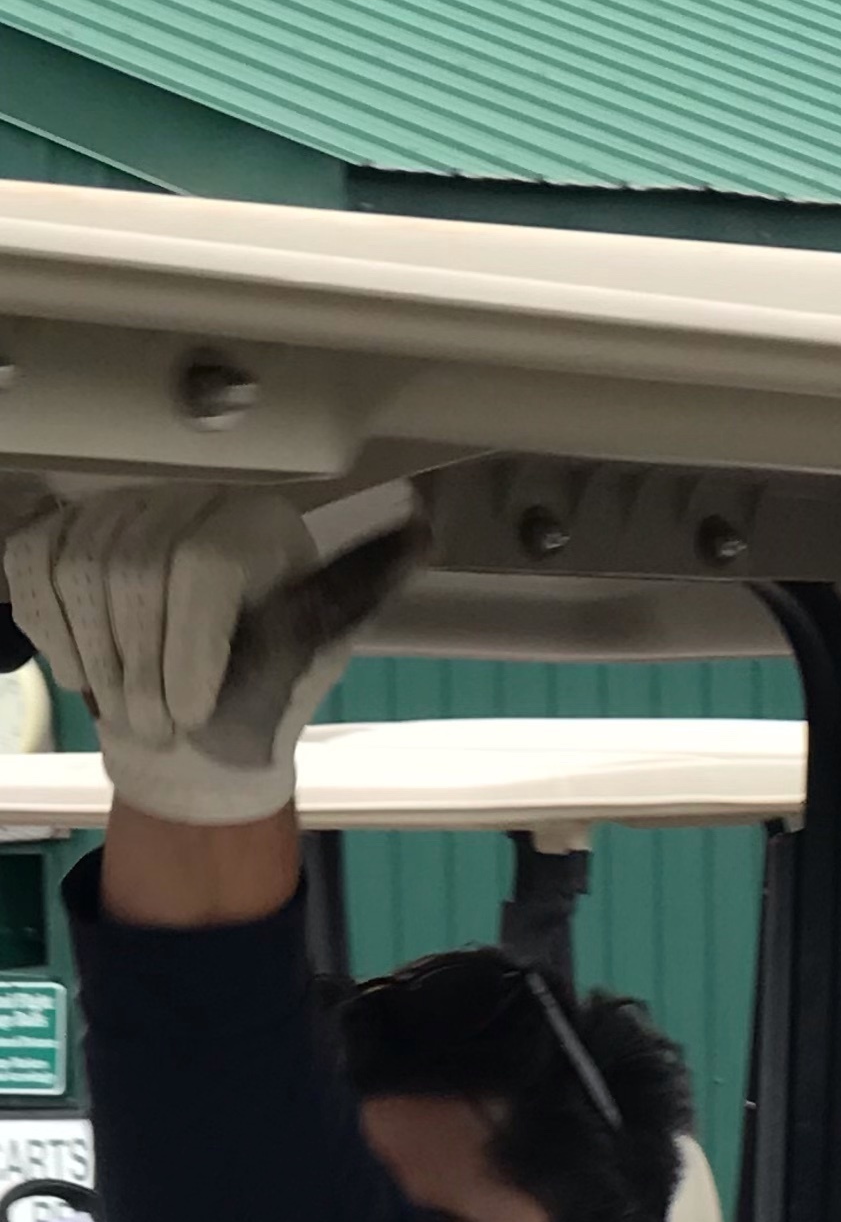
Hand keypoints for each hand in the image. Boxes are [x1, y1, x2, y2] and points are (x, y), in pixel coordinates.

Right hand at [2, 485, 429, 826]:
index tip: (192, 710)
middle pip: (132, 574)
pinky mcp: (62, 535)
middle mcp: (184, 498)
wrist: (195, 723)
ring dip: (101, 661)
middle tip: (161, 722)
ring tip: (132, 707)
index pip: (201, 570)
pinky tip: (87, 673)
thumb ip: (357, 588)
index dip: (189, 651)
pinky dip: (56, 635)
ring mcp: (117, 513)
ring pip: (79, 575)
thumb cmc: (261, 689)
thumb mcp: (317, 640)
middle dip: (142, 668)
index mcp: (253, 519)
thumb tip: (422, 533)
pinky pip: (33, 570)